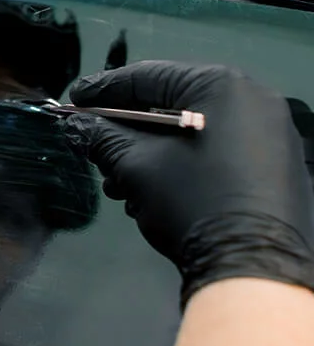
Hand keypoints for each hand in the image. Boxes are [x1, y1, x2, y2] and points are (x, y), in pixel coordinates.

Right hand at [63, 61, 313, 305]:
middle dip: (124, 127)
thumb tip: (76, 125)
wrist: (252, 270)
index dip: (103, 88)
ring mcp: (267, 135)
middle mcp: (251, 101)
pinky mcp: (272, 167)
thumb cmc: (191, 200)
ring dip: (146, 151)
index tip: (74, 99)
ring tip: (115, 180)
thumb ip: (101, 136)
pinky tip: (147, 190)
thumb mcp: (135, 164)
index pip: (147, 76)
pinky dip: (177, 163)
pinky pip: (213, 149)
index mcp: (221, 86)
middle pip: (169, 103)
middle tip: (91, 141)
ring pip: (189, 130)